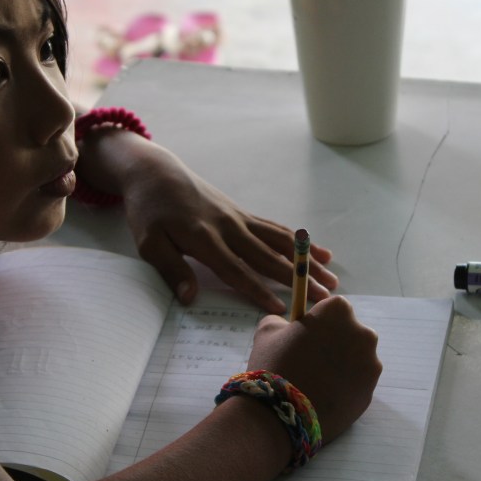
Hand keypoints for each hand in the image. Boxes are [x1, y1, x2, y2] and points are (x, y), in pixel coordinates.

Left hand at [101, 134, 337, 312]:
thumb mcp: (148, 242)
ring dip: (306, 261)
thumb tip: (190, 298)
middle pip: (268, 258)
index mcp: (204, 239)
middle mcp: (229, 228)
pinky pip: (275, 229)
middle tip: (324, 298)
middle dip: (297, 279)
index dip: (258, 291)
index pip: (235, 270)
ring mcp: (239, 219)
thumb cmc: (148, 210)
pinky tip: (317, 250)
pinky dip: (298, 241)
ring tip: (331, 277)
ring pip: (280, 242)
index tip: (280, 309)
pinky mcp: (242, 213)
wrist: (155, 171)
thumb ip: (171, 270)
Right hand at [247, 295, 381, 442]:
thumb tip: (290, 326)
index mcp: (338, 312)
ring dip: (342, 365)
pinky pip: (357, 383)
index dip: (319, 321)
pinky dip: (345, 387)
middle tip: (311, 360)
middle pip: (350, 332)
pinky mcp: (372, 391)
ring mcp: (371, 364)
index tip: (306, 335)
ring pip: (356, 358)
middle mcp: (362, 333)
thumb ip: (282, 321)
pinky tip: (324, 397)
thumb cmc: (274, 365)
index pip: (334, 308)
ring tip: (317, 382)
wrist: (282, 414)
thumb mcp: (267, 332)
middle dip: (335, 342)